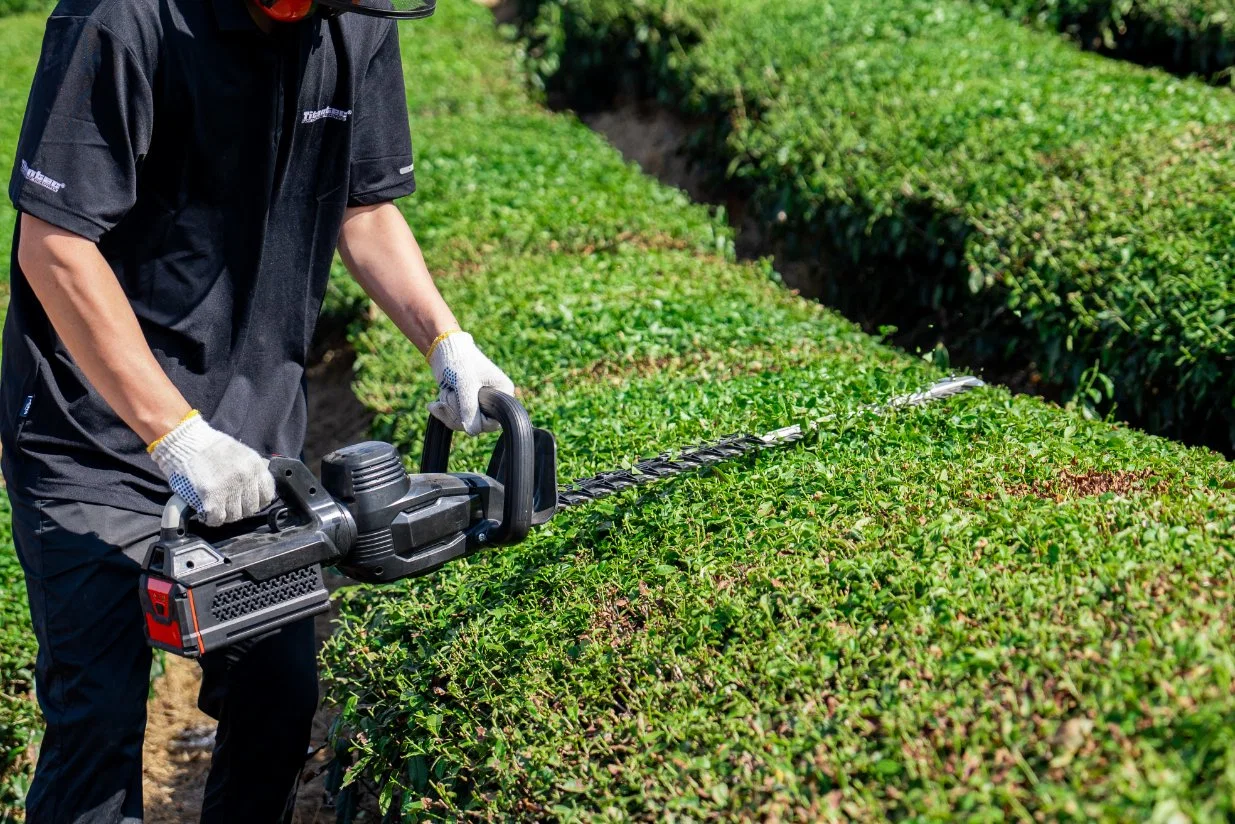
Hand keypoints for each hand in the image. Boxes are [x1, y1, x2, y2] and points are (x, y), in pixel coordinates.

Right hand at [148, 411, 276, 526]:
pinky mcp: (211, 496)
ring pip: (235, 516)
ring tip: (217, 508)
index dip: (258, 501)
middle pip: (251, 508)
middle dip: (240, 509)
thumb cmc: (211, 447)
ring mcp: (229, 487)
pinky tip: (207, 513)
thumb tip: (255, 490)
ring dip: (225, 515)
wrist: (185, 441)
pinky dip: (212, 519)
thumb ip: (250, 471)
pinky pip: (217, 518)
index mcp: (255, 465)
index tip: (248, 501)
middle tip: (228, 505)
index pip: (267, 494)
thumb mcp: (241, 453)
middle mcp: (246, 477)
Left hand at [426, 331, 515, 435]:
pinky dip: (444, 412)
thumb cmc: (460, 361)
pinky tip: (434, 405)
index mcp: (502, 393)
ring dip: (449, 412)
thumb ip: (470, 408)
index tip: (463, 404)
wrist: (444, 350)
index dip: (477, 419)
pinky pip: (456, 419)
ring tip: (443, 394)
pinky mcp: (466, 404)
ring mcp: (479, 404)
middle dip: (458, 414)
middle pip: (478, 425)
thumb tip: (471, 431)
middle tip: (448, 396)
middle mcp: (494, 401)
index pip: (495, 421)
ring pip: (465, 424)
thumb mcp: (465, 385)